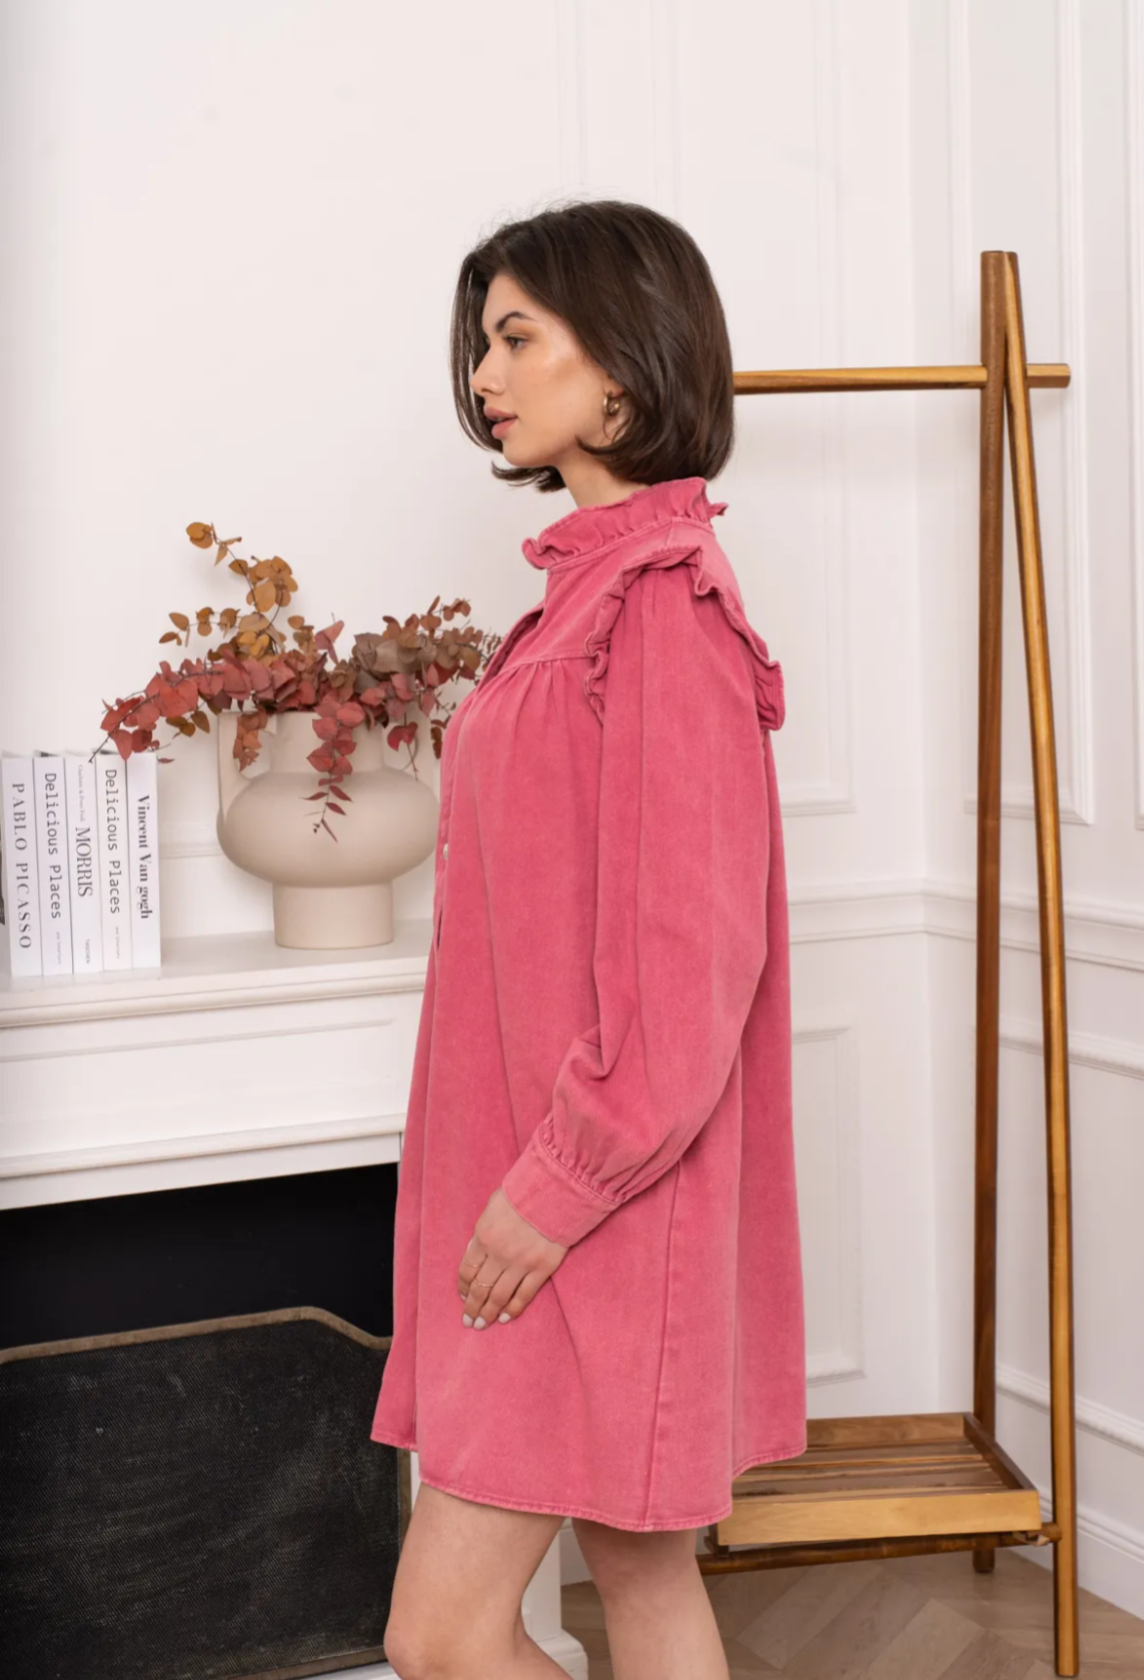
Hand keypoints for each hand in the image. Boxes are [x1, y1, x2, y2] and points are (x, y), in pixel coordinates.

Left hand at [458, 1186, 567, 1327]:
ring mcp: (521, 1263)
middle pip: (480, 1287)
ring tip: (482, 1325)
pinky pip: (524, 1295)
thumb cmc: (524, 1191)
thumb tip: (476, 1250)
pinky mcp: (542, 1269)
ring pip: (499, 1296)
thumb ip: (484, 1229)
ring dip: (488, 1313)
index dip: (463, 1286)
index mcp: (484, 1236)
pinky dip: (513, 1309)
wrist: (557, 1190)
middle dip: (472, 1306)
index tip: (462, 1295)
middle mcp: (499, 1253)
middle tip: (468, 1320)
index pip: (467, 1269)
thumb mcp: (494, 1205)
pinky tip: (504, 1318)